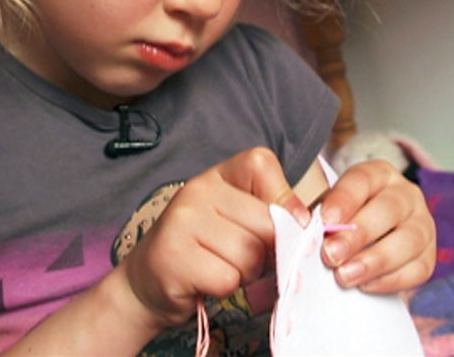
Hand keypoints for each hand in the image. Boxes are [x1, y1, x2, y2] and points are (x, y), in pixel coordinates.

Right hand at [117, 147, 309, 328]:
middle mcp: (198, 189)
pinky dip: (225, 288)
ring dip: (245, 274)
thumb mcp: (237, 221)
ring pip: (250, 254)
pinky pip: (228, 278)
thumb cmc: (205, 251)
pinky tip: (205, 281)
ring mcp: (182, 220)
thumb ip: (271, 215)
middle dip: (266, 251)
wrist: (147, 282)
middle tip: (242, 258)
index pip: (263, 165)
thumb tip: (306, 224)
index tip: (278, 226)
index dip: (282, 200)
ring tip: (220, 267)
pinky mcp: (175, 256)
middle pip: (266, 222)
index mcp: (217, 174)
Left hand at [317, 159, 435, 291]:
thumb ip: (321, 216)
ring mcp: (422, 224)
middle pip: (388, 209)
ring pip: (408, 240)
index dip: (344, 199)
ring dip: (375, 260)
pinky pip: (417, 269)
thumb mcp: (332, 207)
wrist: (370, 240)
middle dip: (358, 233)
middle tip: (331, 254)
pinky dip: (391, 279)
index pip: (363, 180)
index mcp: (379, 174)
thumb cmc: (345, 219)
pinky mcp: (429, 255)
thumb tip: (306, 232)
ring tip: (345, 275)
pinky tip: (366, 285)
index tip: (325, 220)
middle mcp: (406, 195)